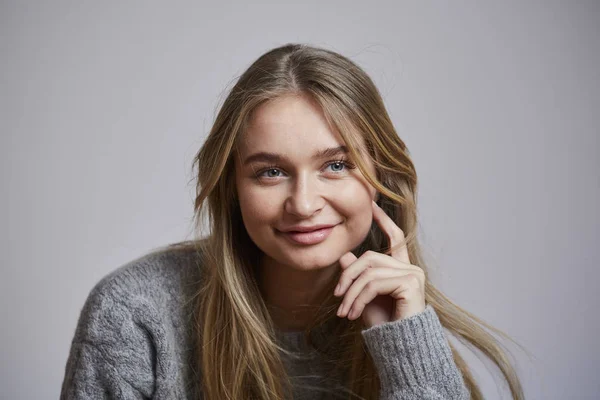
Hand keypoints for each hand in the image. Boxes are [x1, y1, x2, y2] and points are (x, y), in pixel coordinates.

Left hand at [334, 200, 425, 327]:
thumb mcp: (363, 297)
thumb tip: (345, 256)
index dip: (383, 220)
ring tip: (344, 312)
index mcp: (401, 268)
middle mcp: (410, 268)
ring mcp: (413, 275)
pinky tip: (353, 314)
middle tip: (337, 297)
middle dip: (349, 275)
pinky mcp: (410, 283)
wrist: (397, 347)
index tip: (372, 204)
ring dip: (352, 293)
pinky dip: (359, 298)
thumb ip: (357, 276)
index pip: (395, 238)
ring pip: (370, 271)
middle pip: (371, 257)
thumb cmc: (383, 324)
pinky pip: (375, 282)